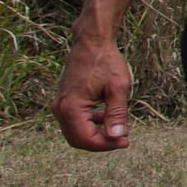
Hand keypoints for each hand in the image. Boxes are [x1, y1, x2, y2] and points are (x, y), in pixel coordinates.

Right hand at [51, 33, 133, 150]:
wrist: (92, 42)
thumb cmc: (106, 61)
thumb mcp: (118, 87)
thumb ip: (117, 113)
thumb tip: (117, 137)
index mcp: (71, 107)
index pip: (86, 139)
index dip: (107, 145)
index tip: (126, 141)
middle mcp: (60, 108)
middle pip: (78, 140)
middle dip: (101, 142)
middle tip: (123, 138)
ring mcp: (60, 105)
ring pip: (75, 132)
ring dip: (96, 134)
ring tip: (119, 129)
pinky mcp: (64, 101)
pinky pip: (75, 122)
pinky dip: (90, 125)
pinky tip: (107, 118)